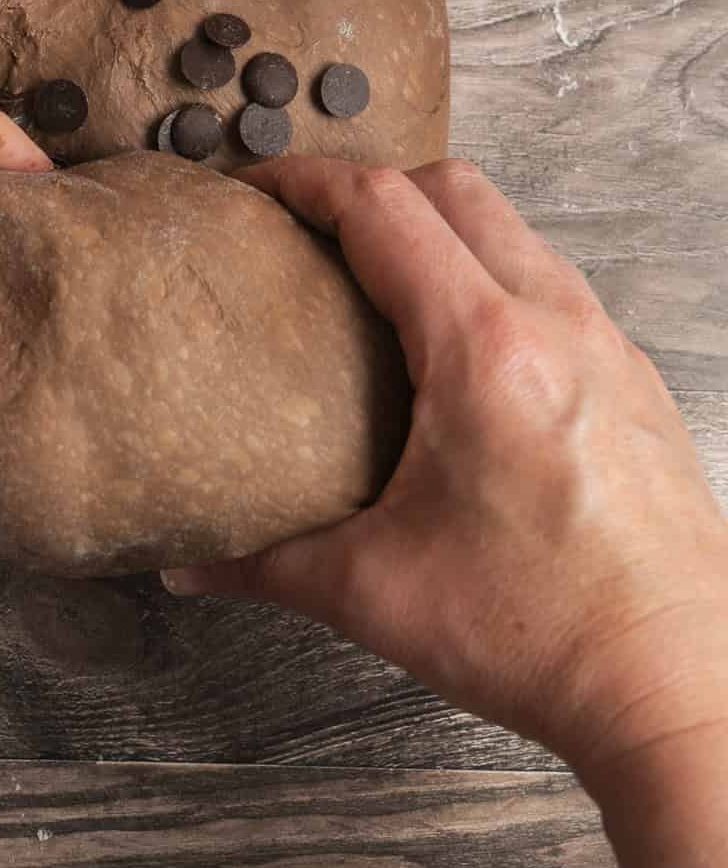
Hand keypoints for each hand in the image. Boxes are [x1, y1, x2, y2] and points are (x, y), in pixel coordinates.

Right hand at [164, 157, 727, 783]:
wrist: (678, 687)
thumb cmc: (544, 635)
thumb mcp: (375, 592)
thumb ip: (267, 564)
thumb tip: (190, 563)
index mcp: (483, 350)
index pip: (383, 209)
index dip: (306, 180)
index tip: (257, 188)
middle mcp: (557, 324)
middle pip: (455, 188)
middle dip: (372, 186)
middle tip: (310, 227)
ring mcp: (607, 347)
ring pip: (516, 231)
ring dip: (441, 229)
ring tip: (377, 280)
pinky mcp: (635, 385)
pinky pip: (556, 288)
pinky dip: (494, 280)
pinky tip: (457, 352)